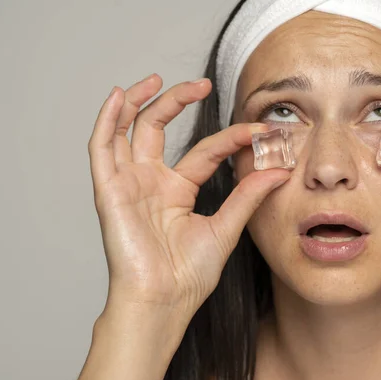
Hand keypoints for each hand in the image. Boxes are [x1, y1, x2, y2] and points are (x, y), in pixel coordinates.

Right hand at [88, 74, 289, 311]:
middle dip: (177, 102)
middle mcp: (151, 182)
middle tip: (203, 85)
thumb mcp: (225, 227)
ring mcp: (128, 184)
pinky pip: (102, 149)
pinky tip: (119, 96)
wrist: (163, 301)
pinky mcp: (109, 191)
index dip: (231, 137)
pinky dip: (107, 120)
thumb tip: (278, 170)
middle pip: (158, 129)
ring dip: (138, 101)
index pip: (204, 151)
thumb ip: (248, 196)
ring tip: (156, 78)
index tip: (259, 128)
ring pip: (126, 131)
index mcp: (177, 191)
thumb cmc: (188, 276)